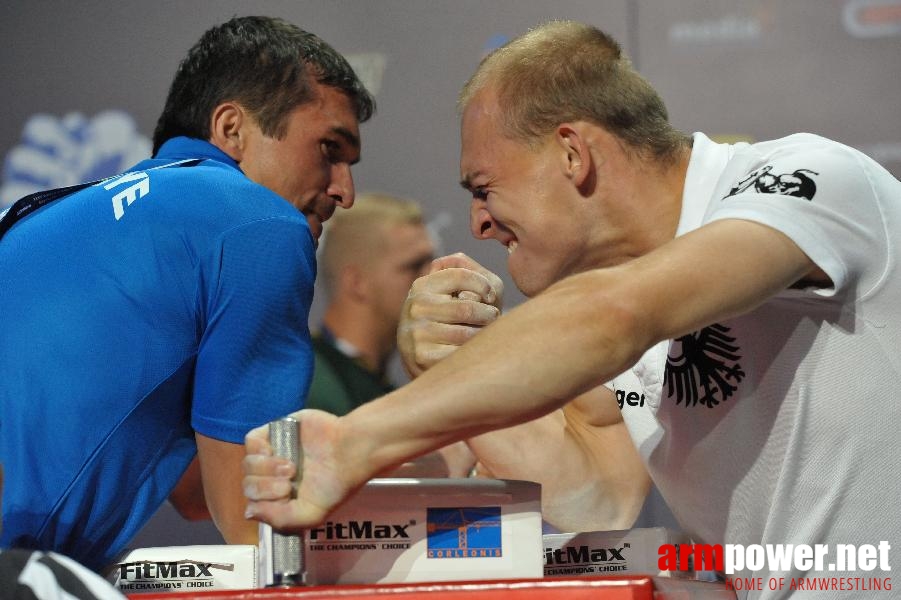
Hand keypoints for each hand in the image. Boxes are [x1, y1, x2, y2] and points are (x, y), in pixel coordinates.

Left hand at [242, 409, 362, 531]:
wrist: (349, 453)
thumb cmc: (335, 485)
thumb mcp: (310, 515)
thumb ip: (279, 520)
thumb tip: (249, 512)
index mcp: (280, 496)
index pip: (253, 503)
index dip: (263, 503)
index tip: (286, 498)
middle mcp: (273, 475)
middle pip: (249, 485)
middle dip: (266, 488)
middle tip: (289, 484)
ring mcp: (273, 453)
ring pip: (248, 465)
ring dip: (266, 469)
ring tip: (291, 468)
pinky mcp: (275, 431)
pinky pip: (251, 441)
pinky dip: (258, 450)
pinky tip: (275, 453)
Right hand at [398, 253, 503, 376]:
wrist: (421, 354)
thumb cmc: (448, 315)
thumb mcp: (453, 288)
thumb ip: (468, 270)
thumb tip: (483, 288)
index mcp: (423, 286)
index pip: (461, 276)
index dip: (484, 285)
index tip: (490, 296)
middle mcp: (417, 307)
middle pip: (467, 309)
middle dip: (489, 315)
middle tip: (492, 318)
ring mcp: (417, 333)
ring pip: (467, 334)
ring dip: (484, 335)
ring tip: (485, 334)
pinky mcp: (423, 357)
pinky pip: (461, 354)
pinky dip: (473, 353)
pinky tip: (471, 351)